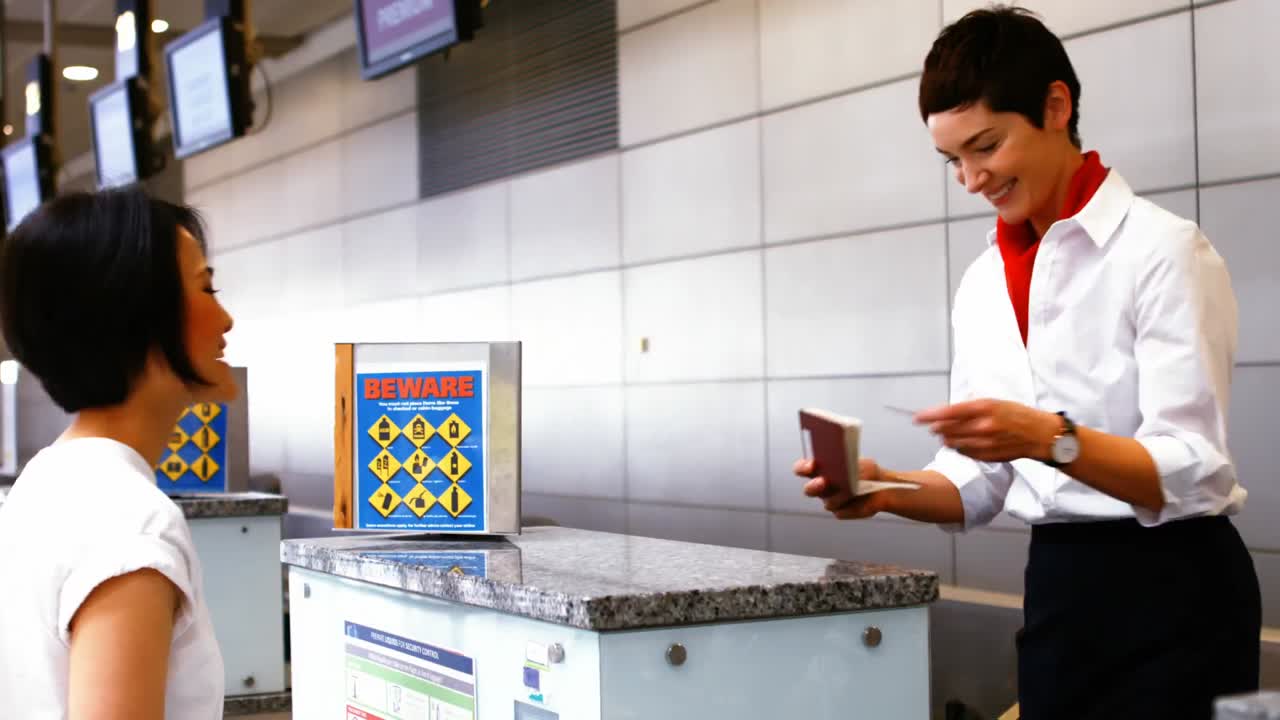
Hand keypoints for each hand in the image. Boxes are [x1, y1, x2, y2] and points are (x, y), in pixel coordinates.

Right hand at [793, 457, 889, 518]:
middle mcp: (822, 486)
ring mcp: (830, 500)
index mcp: (820, 469)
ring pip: (828, 502)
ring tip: (854, 491)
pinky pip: (841, 511)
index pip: (802, 469)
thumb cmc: (868, 472)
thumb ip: (850, 467)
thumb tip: (842, 471)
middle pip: (808, 490)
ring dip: (840, 496)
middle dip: (814, 486)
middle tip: (823, 482)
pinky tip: (860, 500)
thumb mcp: (862, 464)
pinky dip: (851, 505)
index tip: (811, 465)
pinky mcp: (840, 512)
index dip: (803, 468)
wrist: (882, 488)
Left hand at [915, 399, 1059, 462]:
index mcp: (983, 408)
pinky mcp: (986, 456)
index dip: (929, 416)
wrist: (1038, 434)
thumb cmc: (1016, 415)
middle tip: (935, 426)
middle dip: (937, 428)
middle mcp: (982, 426)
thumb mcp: (993, 402)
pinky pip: (963, 453)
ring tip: (952, 434)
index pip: (948, 412)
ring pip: (952, 443)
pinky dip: (960, 448)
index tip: (918, 418)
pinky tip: (967, 442)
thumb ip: (969, 407)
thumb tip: (945, 412)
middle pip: (946, 430)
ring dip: (947, 439)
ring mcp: (984, 443)